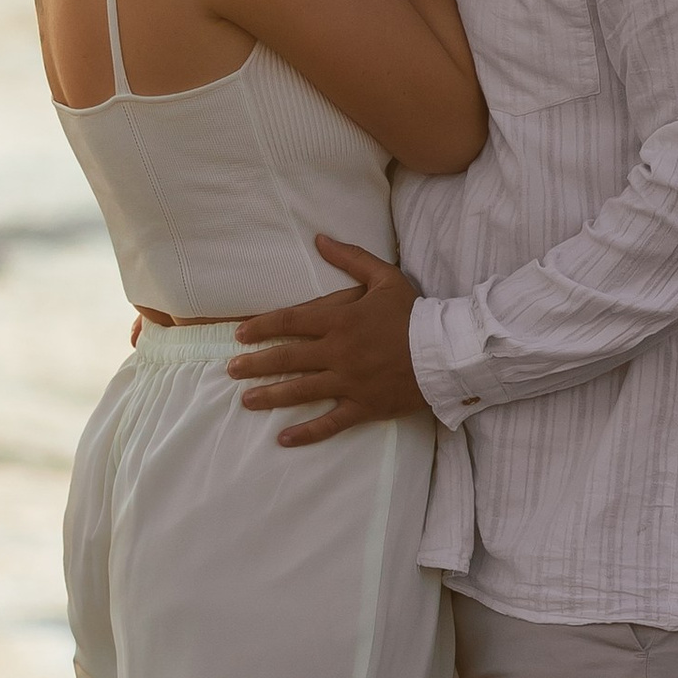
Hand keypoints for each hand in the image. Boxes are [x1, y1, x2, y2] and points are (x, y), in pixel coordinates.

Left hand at [229, 239, 425, 442]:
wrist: (447, 351)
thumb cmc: (415, 313)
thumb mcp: (385, 277)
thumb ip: (351, 257)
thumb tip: (320, 238)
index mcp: (340, 320)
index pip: (291, 321)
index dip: (262, 326)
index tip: (240, 334)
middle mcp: (338, 352)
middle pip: (288, 358)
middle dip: (255, 363)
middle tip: (230, 369)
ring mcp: (349, 382)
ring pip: (301, 391)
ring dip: (270, 396)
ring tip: (245, 400)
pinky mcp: (363, 407)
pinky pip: (330, 423)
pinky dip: (306, 432)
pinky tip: (283, 439)